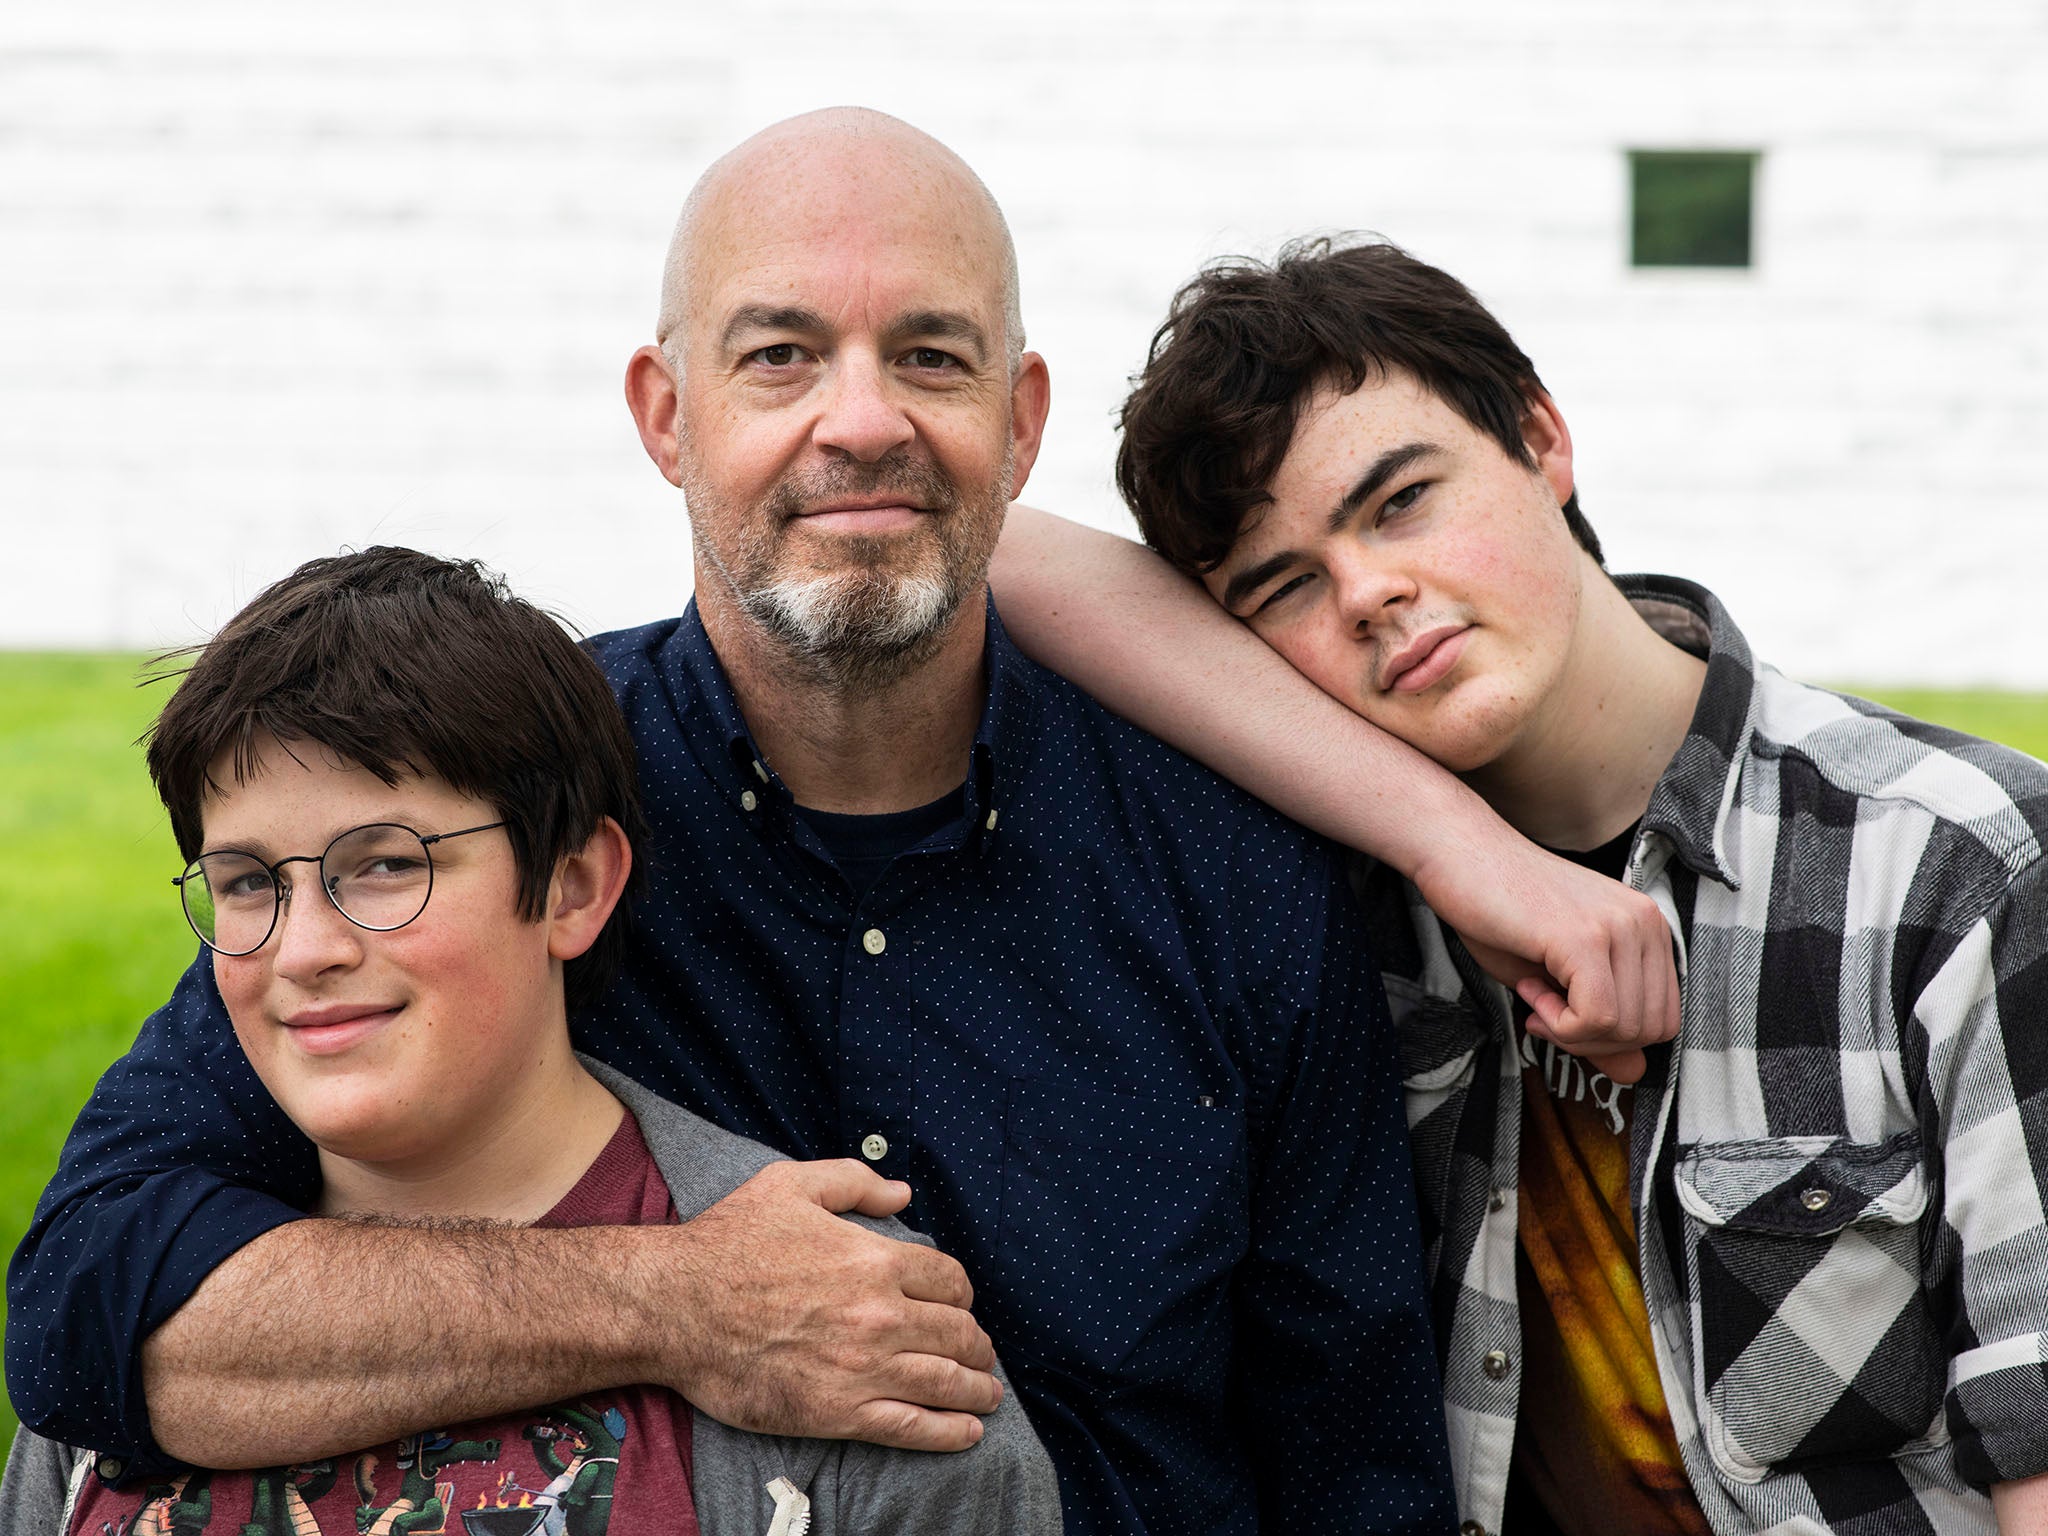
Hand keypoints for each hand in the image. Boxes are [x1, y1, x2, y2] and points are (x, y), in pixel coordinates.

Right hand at [640, 1159, 1001, 1450]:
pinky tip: (967, 1432)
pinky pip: (910, 1427)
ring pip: (944, 1381)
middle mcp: (879, 1314)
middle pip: (956, 1332)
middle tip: (981, 1352)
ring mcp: (862, 1367)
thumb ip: (854, 1182)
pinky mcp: (837, 1411)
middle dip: (976, 1344)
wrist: (674, 1306)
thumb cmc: (728, 1242)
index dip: (962, 1294)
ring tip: (988, 1395)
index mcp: (874, 1259)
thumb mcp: (791, 1185)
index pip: (949, 1280)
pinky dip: (948, 1432)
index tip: (960, 1305)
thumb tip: (903, 1193)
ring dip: (976, 1389)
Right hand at [1412, 837, 1678, 1084]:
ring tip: (1535, 995)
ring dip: (1570, 1032)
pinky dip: (1559, 1024)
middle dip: (1592, 1042)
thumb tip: (1633, 1074)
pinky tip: (1530, 993)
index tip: (1563, 1014)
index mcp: (1648, 927)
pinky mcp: (1585, 938)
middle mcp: (1645, 923)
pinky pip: (1595, 1018)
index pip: (1664, 1019)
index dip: (1611, 1038)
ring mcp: (1619, 928)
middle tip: (1544, 1013)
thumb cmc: (1498, 909)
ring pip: (1623, 1030)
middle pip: (1651, 1031)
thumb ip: (1600, 1026)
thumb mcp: (1556, 979)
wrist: (1458, 856)